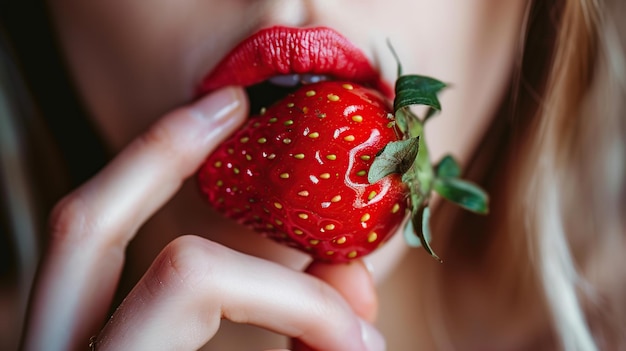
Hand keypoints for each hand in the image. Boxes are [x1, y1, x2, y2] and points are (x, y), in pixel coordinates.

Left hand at [20, 87, 384, 350]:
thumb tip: (354, 307)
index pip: (193, 285)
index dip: (292, 296)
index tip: (354, 318)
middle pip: (91, 222)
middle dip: (170, 150)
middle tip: (231, 107)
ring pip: (79, 233)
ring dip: (148, 173)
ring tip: (207, 134)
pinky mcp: (50, 349)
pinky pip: (90, 266)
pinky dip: (146, 227)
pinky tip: (191, 212)